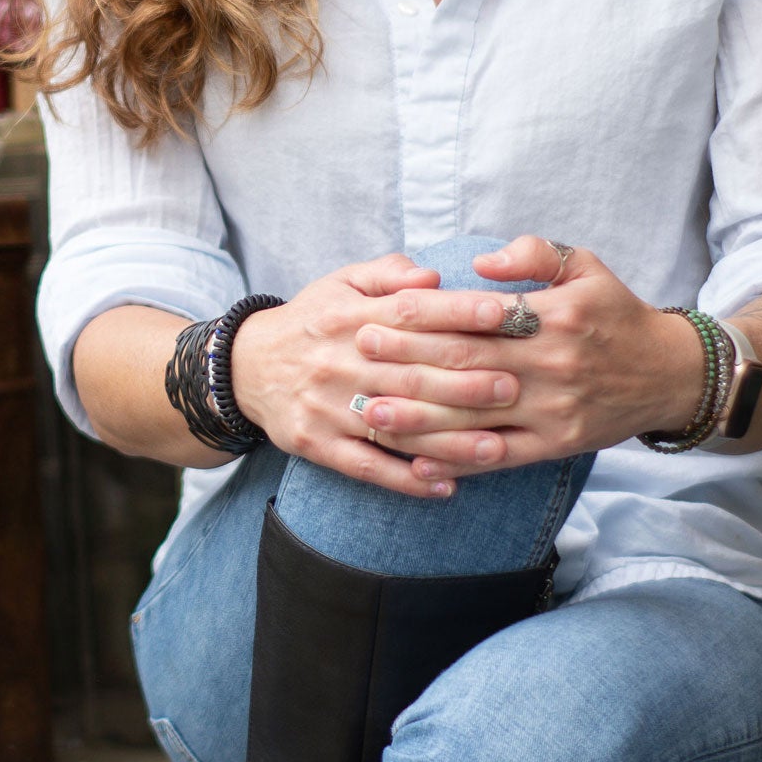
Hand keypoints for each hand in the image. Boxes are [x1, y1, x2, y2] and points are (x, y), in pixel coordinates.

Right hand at [229, 252, 532, 497]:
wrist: (245, 367)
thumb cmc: (312, 321)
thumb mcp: (341, 283)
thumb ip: (388, 274)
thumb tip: (434, 275)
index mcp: (350, 317)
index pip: (413, 312)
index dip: (462, 312)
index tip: (508, 314)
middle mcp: (339, 361)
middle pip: (411, 374)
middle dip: (467, 382)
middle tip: (516, 386)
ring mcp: (327, 408)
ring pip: (397, 428)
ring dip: (449, 442)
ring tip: (497, 448)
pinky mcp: (317, 445)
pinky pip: (367, 468)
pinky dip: (406, 481)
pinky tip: (445, 487)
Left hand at [349, 236, 705, 481]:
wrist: (669, 374)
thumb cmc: (615, 313)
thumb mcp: (585, 265)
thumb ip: (533, 253)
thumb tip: (481, 261)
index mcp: (555, 315)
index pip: (477, 315)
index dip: (425, 314)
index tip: (381, 311)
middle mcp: (552, 364)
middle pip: (466, 364)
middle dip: (407, 359)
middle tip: (358, 353)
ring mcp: (553, 409)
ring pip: (475, 416)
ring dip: (418, 417)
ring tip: (370, 411)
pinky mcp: (556, 445)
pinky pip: (499, 457)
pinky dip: (456, 461)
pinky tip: (417, 460)